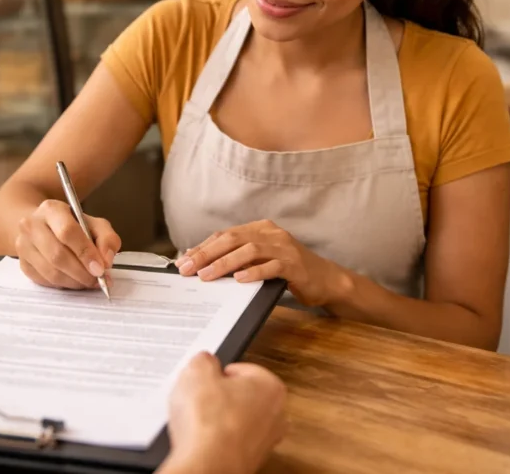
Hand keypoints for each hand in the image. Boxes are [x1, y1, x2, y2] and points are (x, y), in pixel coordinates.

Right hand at [16, 199, 121, 289]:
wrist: (42, 226)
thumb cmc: (71, 225)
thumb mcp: (93, 224)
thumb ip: (106, 238)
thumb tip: (106, 260)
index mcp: (51, 209)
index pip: (67, 232)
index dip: (85, 253)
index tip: (100, 268)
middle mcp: (31, 225)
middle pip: (57, 255)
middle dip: (81, 272)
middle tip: (98, 279)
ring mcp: (23, 246)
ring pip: (51, 272)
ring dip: (74, 282)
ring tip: (90, 282)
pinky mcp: (23, 264)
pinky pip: (45, 281)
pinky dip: (64, 285)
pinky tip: (75, 281)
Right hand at [162, 352, 285, 473]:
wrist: (207, 465)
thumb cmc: (210, 423)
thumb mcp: (197, 372)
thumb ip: (204, 360)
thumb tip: (204, 362)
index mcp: (271, 386)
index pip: (242, 370)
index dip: (218, 373)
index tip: (207, 378)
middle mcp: (276, 415)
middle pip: (241, 396)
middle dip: (220, 397)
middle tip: (200, 399)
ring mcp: (264, 442)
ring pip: (235, 421)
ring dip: (218, 421)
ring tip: (198, 422)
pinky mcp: (249, 461)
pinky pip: (228, 443)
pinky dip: (216, 441)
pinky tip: (201, 441)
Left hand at [175, 220, 343, 306]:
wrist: (326, 279)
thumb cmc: (289, 271)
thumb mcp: (262, 259)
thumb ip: (239, 258)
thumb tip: (204, 265)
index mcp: (260, 229)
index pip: (225, 235)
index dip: (203, 247)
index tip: (184, 260)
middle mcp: (271, 233)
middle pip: (232, 239)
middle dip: (207, 254)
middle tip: (188, 268)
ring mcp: (284, 247)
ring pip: (249, 251)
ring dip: (224, 263)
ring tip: (206, 275)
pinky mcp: (295, 264)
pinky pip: (271, 266)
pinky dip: (253, 272)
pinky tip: (239, 279)